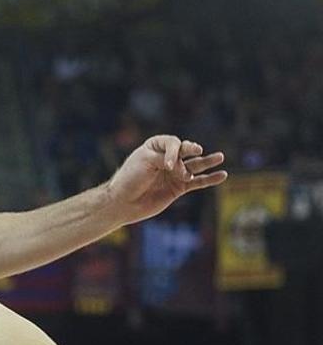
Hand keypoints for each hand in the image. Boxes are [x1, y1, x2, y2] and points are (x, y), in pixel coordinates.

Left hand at [104, 135, 227, 225]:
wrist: (123, 202)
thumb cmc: (130, 178)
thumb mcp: (145, 162)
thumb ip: (166, 160)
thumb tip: (187, 172)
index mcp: (155, 147)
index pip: (172, 143)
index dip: (174, 151)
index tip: (166, 165)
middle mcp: (167, 159)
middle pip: (186, 151)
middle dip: (192, 149)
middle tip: (197, 150)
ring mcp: (174, 173)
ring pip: (195, 165)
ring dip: (208, 161)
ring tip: (220, 157)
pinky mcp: (179, 188)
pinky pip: (198, 182)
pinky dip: (210, 179)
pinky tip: (222, 175)